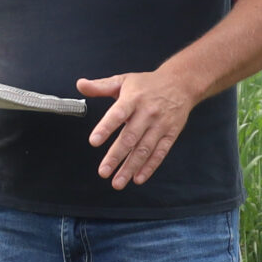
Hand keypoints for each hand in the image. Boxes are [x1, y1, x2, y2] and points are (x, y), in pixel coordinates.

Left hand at [80, 67, 198, 186]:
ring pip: (144, 149)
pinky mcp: (171, 134)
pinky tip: (138, 178)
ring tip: (117, 182)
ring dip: (130, 167)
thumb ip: (100, 86)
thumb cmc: (147, 84)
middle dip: (116, 156)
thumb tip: (80, 85)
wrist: (181, 83)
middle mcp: (147, 113)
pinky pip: (160, 153)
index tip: (93, 142)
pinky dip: (150, 167)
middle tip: (103, 172)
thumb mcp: (123, 80)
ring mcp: (160, 125)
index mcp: (133, 99)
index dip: (106, 128)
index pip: (118, 114)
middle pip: (130, 137)